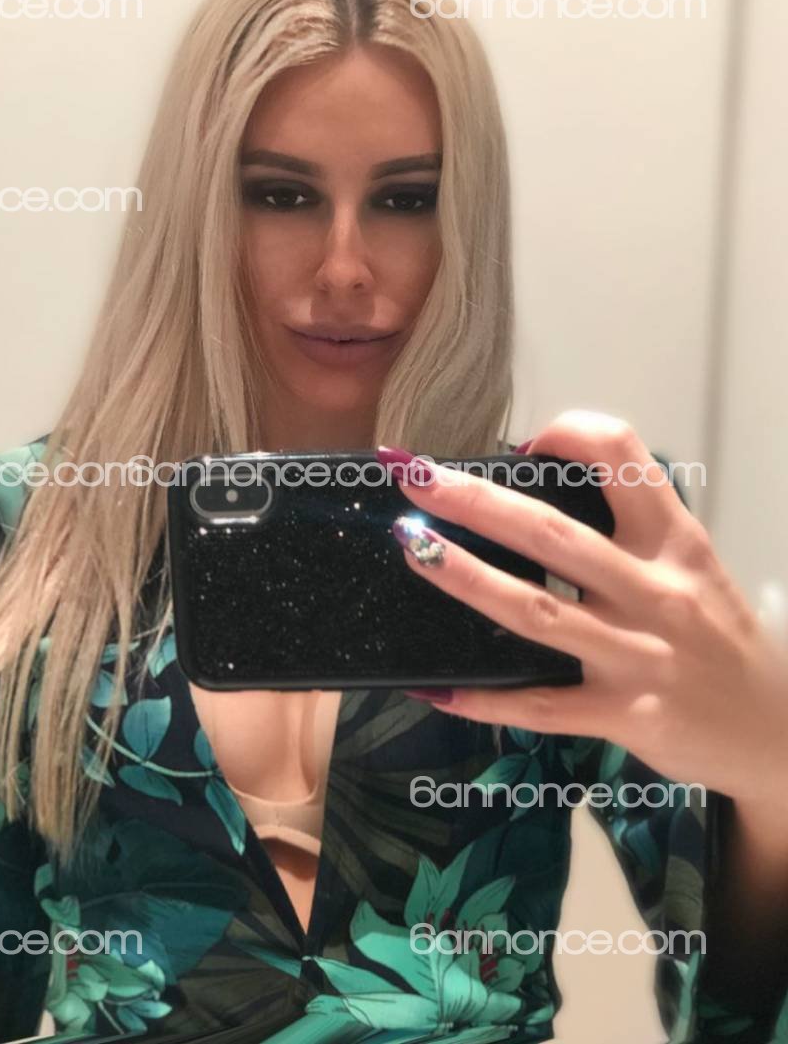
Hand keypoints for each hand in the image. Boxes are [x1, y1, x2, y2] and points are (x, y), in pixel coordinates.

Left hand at [380, 410, 787, 806]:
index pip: (623, 458)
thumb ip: (625, 534)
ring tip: (414, 550)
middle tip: (415, 477)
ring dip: (465, 577)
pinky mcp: (624, 715)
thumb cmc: (717, 636)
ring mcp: (638, 656)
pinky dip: (483, 698)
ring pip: (535, 611)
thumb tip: (524, 503)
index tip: (520, 445)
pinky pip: (540, 706)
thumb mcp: (690, 567)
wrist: (774, 730)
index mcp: (674, 542)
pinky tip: (435, 687)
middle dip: (475, 501)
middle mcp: (656, 591)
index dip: (568, 435)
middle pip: (552, 532)